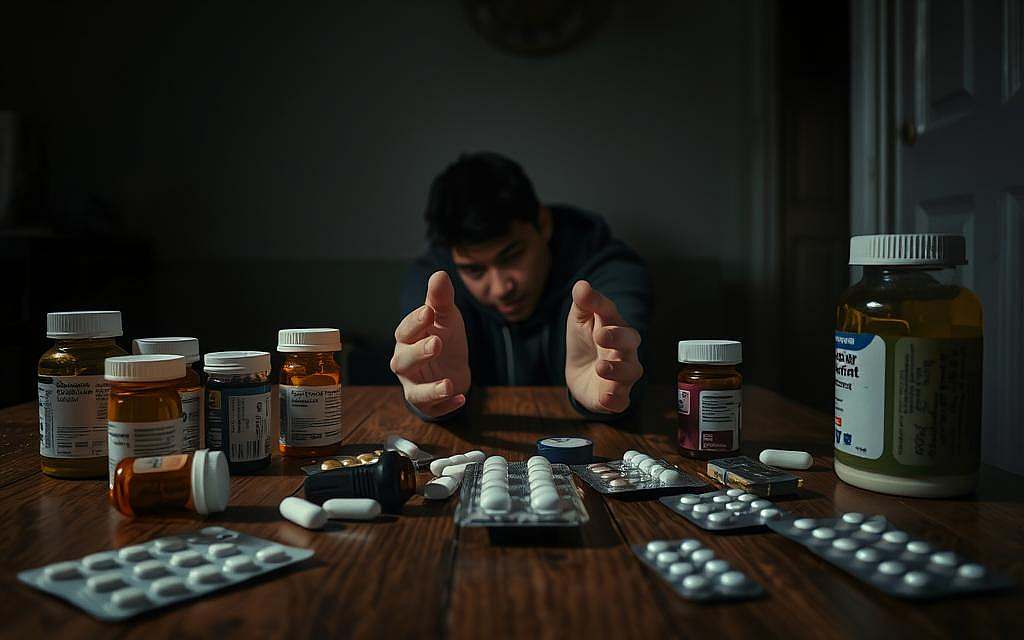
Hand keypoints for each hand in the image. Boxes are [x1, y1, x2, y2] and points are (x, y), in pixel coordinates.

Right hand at [391, 271, 470, 417]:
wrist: (452, 368)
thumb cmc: (442, 337)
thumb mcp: (445, 318)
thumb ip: (441, 300)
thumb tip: (439, 275)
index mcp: (407, 339)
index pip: (405, 330)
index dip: (414, 322)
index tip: (428, 311)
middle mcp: (405, 363)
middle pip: (403, 360)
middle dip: (419, 352)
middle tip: (437, 343)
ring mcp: (414, 385)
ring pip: (415, 390)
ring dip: (431, 388)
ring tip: (448, 383)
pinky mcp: (428, 403)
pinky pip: (434, 408)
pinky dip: (447, 405)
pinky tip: (461, 398)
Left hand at [564, 280, 642, 413]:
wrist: (580, 373)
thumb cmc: (585, 342)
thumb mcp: (579, 320)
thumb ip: (583, 303)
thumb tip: (581, 285)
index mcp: (614, 326)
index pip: (611, 312)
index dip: (601, 305)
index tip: (587, 297)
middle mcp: (624, 349)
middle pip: (631, 341)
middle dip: (618, 338)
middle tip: (601, 336)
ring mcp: (622, 374)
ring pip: (631, 371)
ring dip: (617, 370)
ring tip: (601, 367)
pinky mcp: (616, 396)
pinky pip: (622, 400)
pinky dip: (616, 400)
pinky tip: (607, 397)